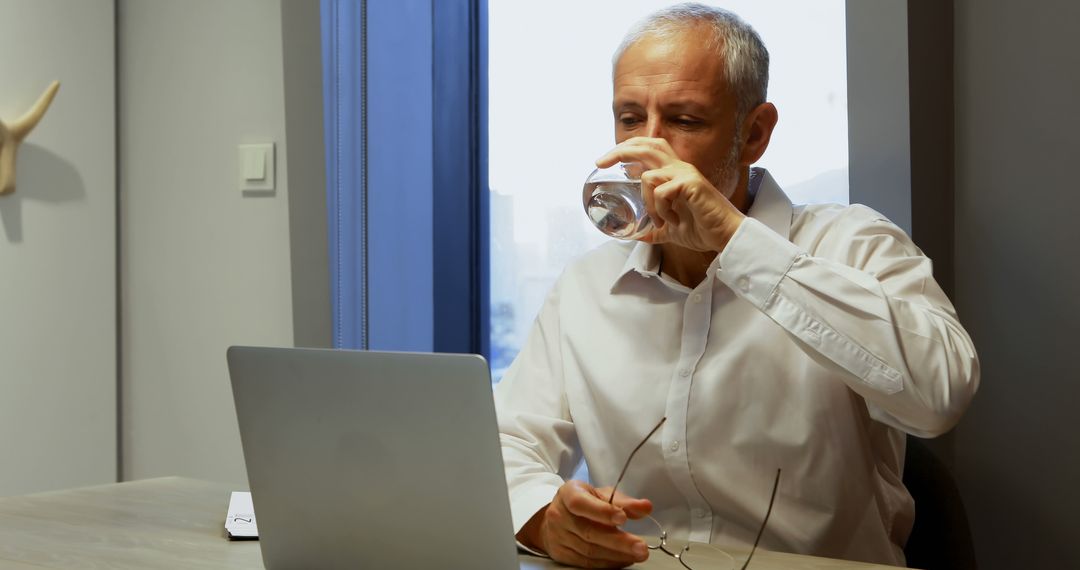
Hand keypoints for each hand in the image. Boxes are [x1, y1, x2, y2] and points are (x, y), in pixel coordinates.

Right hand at [517, 480, 652, 567]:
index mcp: (568, 493)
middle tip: (641, 547)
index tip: (623, 518)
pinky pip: (586, 563)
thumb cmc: (584, 503)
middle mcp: (559, 515)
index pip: (581, 504)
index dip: (601, 512)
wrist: (557, 518)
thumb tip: (646, 507)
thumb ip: (623, 501)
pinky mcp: (561, 554)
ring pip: (589, 551)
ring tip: (638, 554)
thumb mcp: (601, 494)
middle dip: (618, 541)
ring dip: (617, 555)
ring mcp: (558, 537)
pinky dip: (608, 563)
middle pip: (589, 532)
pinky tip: (624, 559)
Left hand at [596, 137, 745, 251]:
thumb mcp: (673, 230)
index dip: (628, 149)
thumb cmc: (705, 229)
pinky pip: (661, 193)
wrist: (727, 236)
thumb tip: (641, 236)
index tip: (605, 161)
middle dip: (620, 151)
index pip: (650, 148)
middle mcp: (680, 168)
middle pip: (647, 146)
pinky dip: (661, 210)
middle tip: (600, 163)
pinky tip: (673, 221)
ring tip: (662, 221)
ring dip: (648, 203)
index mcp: (676, 173)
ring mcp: (686, 175)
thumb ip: (657, 230)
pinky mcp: (691, 185)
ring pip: (648, 177)